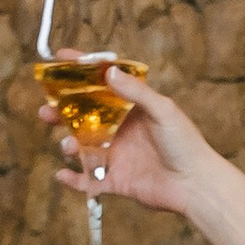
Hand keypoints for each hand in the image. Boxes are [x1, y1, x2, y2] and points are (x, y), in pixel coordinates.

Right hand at [43, 67, 224, 220]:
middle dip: (60, 113)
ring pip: (81, 148)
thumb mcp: (162, 111)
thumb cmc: (186, 144)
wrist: (197, 185)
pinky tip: (63, 175)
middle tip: (47, 111)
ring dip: (68, 145)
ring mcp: (116, 156)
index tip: (58, 59)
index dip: (79, 72)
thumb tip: (110, 71)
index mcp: (129, 109)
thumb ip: (136, 92)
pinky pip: (89, 181)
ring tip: (68, 145)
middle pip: (81, 118)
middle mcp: (119, 131)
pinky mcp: (116, 181)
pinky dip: (74, 180)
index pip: (100, 86)